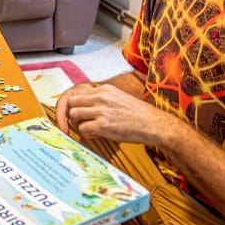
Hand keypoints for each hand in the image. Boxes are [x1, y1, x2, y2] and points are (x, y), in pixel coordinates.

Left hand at [59, 82, 178, 147]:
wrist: (152, 124)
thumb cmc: (137, 114)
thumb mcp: (118, 98)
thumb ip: (102, 99)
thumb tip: (87, 107)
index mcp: (104, 89)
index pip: (78, 94)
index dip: (77, 105)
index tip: (82, 114)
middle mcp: (101, 97)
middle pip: (71, 102)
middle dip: (73, 113)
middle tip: (81, 122)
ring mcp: (101, 111)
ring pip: (74, 115)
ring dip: (78, 124)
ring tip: (89, 129)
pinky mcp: (102, 125)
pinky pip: (83, 129)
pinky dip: (87, 134)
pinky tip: (97, 135)